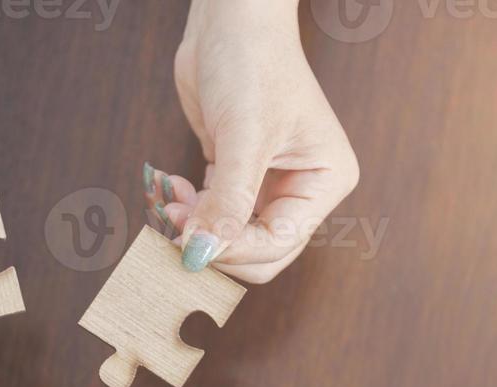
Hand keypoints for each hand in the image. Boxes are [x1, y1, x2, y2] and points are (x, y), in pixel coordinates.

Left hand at [146, 0, 359, 283]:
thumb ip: (228, 202)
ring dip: (196, 228)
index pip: (279, 243)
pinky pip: (213, 214)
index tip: (192, 243)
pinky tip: (171, 188)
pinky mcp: (236, 174)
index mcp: (325, 181)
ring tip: (171, 204)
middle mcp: (302, 187)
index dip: (234, 249)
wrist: (231, 19)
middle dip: (215, 243)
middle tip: (177, 228)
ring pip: (231, 236)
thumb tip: (204, 254)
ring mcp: (268, 183)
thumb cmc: (252, 63)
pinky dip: (190, 211)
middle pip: (258, 250)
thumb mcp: (244, 137)